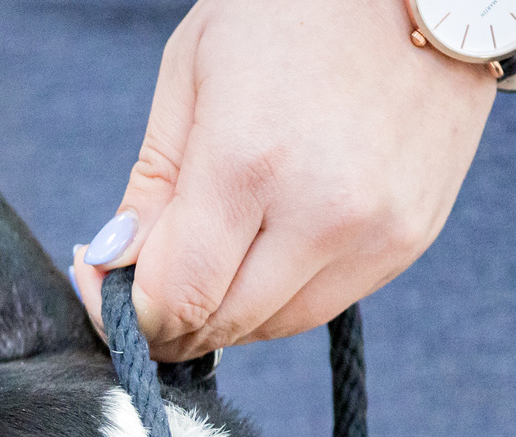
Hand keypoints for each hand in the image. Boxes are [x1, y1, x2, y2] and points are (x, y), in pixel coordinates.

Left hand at [69, 0, 497, 361]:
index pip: (175, 297)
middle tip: (143, 284)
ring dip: (226, 310)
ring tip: (207, 259)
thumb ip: (152, 183)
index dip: (126, 310)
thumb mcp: (195, 69)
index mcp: (250, 162)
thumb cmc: (298, 6)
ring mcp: (375, 235)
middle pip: (222, 325)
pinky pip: (326, 302)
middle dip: (169, 318)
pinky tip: (265, 243)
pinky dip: (282, 292)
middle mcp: (321, 214)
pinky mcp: (411, 241)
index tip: (104, 283)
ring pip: (275, 326)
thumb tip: (115, 265)